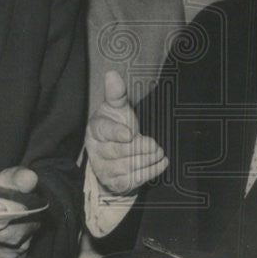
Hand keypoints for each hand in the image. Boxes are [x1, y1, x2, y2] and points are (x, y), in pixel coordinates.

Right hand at [86, 70, 167, 194]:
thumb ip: (117, 93)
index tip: (129, 134)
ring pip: (127, 167)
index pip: (104, 130)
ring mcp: (104, 169)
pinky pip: (133, 181)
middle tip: (155, 144)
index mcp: (95, 129)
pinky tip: (161, 163)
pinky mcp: (115, 184)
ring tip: (159, 152)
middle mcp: (96, 150)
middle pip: (118, 151)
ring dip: (148, 160)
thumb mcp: (118, 108)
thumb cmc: (119, 127)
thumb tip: (112, 74)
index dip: (117, 132)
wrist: (118, 157)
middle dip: (140, 148)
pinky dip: (150, 172)